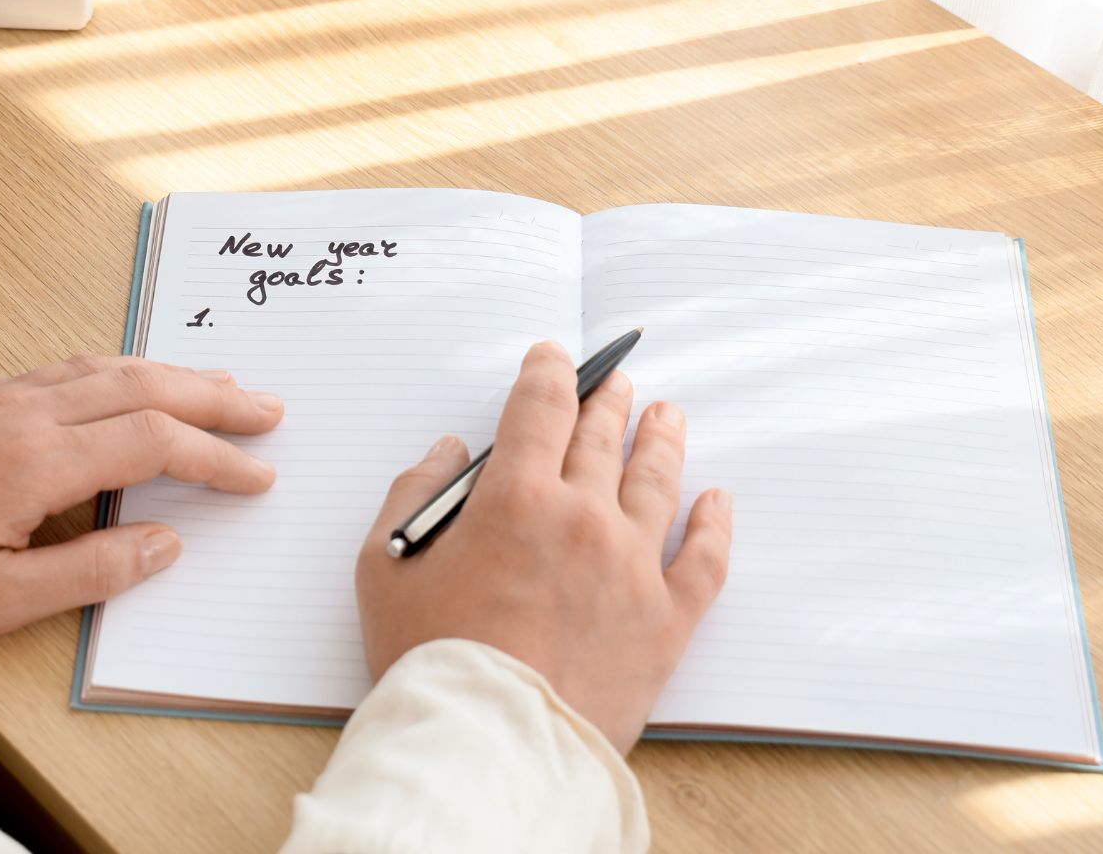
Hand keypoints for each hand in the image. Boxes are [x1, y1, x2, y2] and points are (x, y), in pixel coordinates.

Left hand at [0, 356, 283, 639]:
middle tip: (269, 407)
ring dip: (172, 373)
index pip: (151, 445)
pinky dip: (121, 367)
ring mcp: (0, 395)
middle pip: (142, 387)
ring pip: (107, 367)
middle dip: (212, 397)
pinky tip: (135, 377)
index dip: (213, 459)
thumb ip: (90, 571)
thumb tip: (165, 543)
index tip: (258, 476)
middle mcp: (25, 413)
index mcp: (35, 462)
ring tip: (221, 383)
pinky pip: (69, 367)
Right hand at [356, 341, 732, 752]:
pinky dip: (713, 524)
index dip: (548, 373)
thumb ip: (412, 495)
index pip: (540, 409)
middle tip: (616, 381)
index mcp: (516, 498)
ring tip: (667, 416)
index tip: (554, 357)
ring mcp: (632, 567)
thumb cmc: (431, 661)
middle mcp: (583, 518)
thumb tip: (448, 453)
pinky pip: (704, 559)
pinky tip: (717, 500)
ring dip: (661, 441)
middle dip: (607, 401)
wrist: (488, 745)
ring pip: (658, 483)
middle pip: (602, 439)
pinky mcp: (666, 621)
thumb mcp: (385, 567)